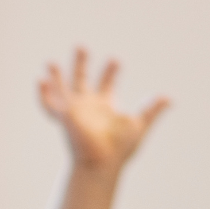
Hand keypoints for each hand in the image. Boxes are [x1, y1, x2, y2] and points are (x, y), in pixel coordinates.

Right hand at [39, 47, 169, 172]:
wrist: (103, 162)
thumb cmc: (120, 149)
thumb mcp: (139, 125)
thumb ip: (152, 109)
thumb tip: (169, 97)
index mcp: (105, 106)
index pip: (107, 84)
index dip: (111, 71)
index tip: (115, 60)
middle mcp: (88, 106)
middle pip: (82, 80)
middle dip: (81, 64)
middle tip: (81, 46)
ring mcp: (74, 111)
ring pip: (62, 90)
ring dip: (56, 77)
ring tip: (49, 62)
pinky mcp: (64, 117)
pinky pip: (50, 105)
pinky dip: (44, 94)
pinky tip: (40, 80)